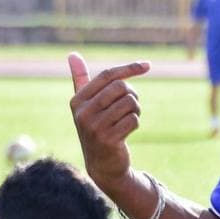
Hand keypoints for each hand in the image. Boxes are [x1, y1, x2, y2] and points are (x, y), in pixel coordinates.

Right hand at [67, 52, 149, 191]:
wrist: (101, 164)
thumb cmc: (96, 127)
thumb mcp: (86, 105)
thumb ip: (80, 79)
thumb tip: (72, 54)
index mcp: (77, 100)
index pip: (107, 75)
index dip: (129, 68)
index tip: (148, 65)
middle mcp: (82, 113)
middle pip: (120, 87)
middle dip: (132, 94)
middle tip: (131, 105)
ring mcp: (94, 127)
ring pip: (129, 103)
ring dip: (136, 109)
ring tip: (129, 117)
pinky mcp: (108, 140)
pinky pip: (133, 119)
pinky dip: (135, 123)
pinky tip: (127, 131)